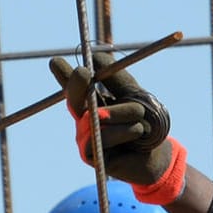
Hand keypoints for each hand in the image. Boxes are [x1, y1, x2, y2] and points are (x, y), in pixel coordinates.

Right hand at [49, 52, 186, 203]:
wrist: (158, 154)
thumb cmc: (146, 123)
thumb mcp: (133, 95)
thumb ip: (116, 78)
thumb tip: (94, 58)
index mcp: (92, 101)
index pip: (74, 85)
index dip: (63, 74)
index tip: (55, 62)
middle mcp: (83, 118)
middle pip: (73, 98)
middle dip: (76, 84)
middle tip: (83, 72)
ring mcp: (83, 136)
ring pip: (94, 117)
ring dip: (124, 112)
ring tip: (141, 118)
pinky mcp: (89, 155)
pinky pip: (101, 136)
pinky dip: (124, 130)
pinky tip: (138, 132)